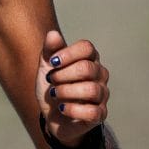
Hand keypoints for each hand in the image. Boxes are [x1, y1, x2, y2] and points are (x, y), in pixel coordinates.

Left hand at [36, 30, 109, 146]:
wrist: (52, 114)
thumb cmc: (53, 85)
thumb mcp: (46, 66)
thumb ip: (49, 50)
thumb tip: (53, 34)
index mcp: (89, 59)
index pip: (86, 48)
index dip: (67, 54)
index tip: (52, 62)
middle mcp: (100, 75)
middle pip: (87, 68)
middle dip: (63, 75)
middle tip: (50, 80)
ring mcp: (102, 95)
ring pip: (91, 90)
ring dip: (66, 92)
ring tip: (54, 94)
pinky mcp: (100, 114)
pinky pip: (92, 111)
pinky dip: (72, 110)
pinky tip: (61, 108)